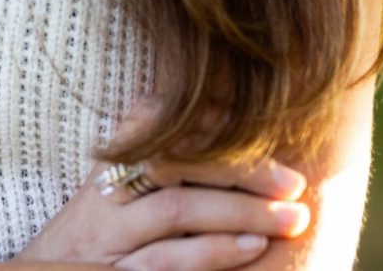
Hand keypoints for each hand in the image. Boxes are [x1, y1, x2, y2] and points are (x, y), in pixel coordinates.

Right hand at [14, 113, 311, 269]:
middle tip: (295, 182)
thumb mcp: (107, 207)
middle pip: (173, 167)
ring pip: (173, 211)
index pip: (157, 132)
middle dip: (239, 171)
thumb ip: (150, 174)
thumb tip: (219, 131)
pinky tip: (251, 250)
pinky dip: (212, 253)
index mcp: (107, 177)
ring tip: (290, 217)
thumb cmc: (88, 252)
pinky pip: (162, 263)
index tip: (260, 128)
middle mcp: (104, 203)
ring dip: (239, 212)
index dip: (208, 125)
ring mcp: (107, 242)